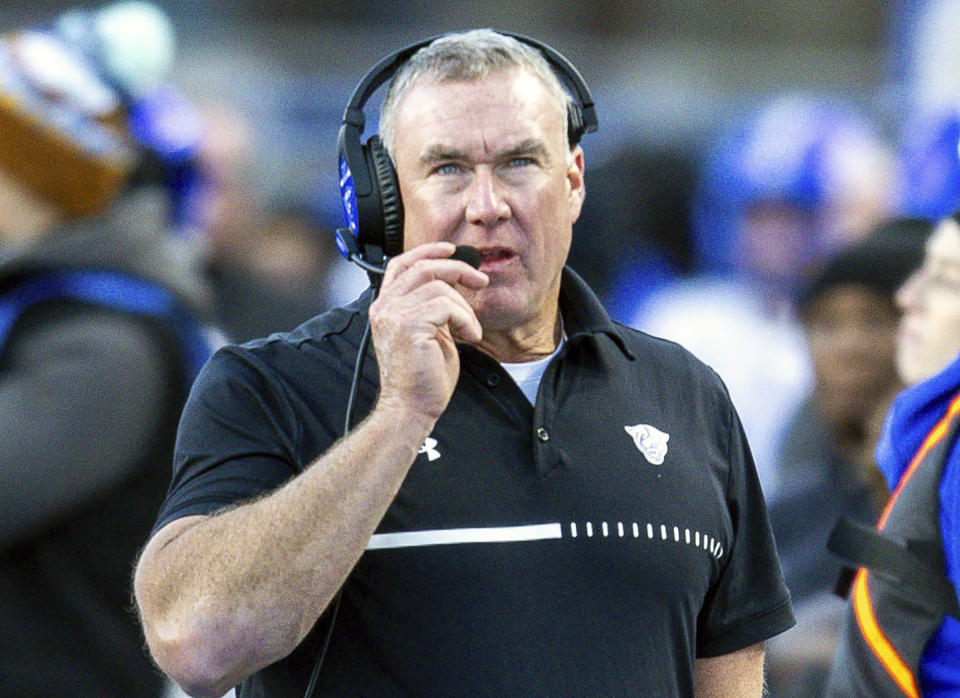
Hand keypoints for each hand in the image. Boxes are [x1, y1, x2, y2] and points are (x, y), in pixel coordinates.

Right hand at [368, 242, 488, 420]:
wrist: (411, 407)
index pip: (402, 264)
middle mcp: (384, 307)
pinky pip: (446, 306)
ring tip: (470, 329)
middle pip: (423, 267)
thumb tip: (452, 284)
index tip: (452, 249)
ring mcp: (393, 314)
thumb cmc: (422, 377)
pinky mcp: (408, 325)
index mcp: (385, 306)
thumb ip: (432, 307)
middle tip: (480, 281)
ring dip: (465, 306)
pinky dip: (465, 319)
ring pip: (439, 286)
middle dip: (457, 268)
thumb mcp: (429, 332)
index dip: (428, 251)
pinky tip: (468, 336)